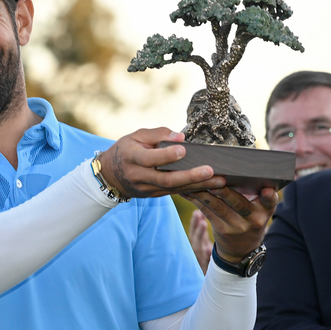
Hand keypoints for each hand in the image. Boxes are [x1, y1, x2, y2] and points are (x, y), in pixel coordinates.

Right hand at [98, 128, 224, 198]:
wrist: (110, 176)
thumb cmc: (126, 150)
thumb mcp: (135, 136)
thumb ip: (158, 134)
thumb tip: (181, 137)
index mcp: (132, 158)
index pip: (150, 159)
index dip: (166, 155)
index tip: (183, 150)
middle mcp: (139, 176)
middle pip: (166, 179)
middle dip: (189, 176)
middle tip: (210, 171)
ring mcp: (147, 188)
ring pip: (174, 189)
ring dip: (198, 186)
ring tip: (220, 181)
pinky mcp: (155, 195)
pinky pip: (176, 193)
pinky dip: (194, 190)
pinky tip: (211, 187)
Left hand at [178, 185, 277, 261]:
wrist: (242, 249)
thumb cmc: (251, 219)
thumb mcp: (260, 210)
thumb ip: (257, 194)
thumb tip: (240, 168)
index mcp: (265, 211)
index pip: (270, 202)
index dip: (270, 196)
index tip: (267, 190)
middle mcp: (252, 219)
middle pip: (238, 203)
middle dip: (225, 192)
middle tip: (215, 181)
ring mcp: (236, 226)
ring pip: (218, 207)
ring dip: (204, 194)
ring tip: (193, 182)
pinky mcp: (221, 229)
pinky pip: (207, 212)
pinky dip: (196, 200)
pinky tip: (187, 191)